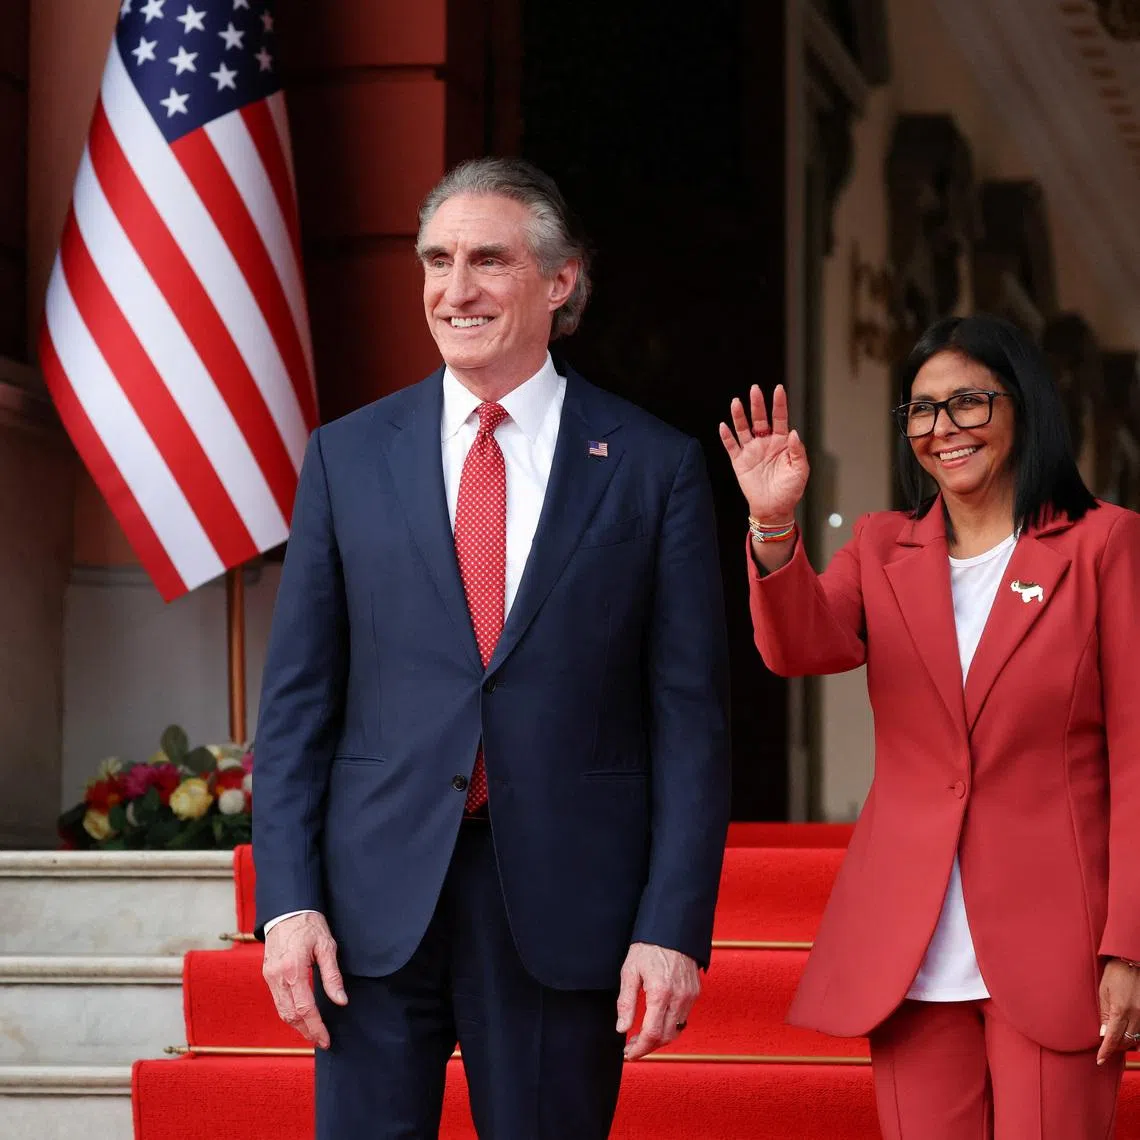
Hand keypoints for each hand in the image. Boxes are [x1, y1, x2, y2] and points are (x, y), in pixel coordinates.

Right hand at [262, 912, 346, 1049]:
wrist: (287, 908)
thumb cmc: (309, 924)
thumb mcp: (326, 946)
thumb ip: (332, 976)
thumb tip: (340, 1001)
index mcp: (293, 970)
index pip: (305, 1009)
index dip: (316, 1027)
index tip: (326, 1040)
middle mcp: (277, 977)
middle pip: (290, 1015)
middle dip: (306, 1031)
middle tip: (321, 1040)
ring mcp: (270, 976)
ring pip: (281, 1011)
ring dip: (297, 1025)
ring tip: (313, 1033)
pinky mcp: (267, 974)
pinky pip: (277, 1001)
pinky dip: (289, 1013)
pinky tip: (301, 1016)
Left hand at [615, 942, 700, 1060]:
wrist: (672, 929)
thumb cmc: (648, 947)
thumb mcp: (630, 971)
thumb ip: (626, 1003)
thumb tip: (622, 1029)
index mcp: (660, 993)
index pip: (652, 1034)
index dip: (639, 1049)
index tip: (628, 1054)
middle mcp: (678, 998)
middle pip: (665, 1037)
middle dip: (647, 1047)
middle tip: (631, 1048)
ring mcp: (689, 996)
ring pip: (675, 1031)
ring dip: (658, 1039)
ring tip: (641, 1037)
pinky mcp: (694, 992)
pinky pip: (683, 1018)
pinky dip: (669, 1026)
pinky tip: (656, 1022)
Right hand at [719, 384, 809, 521]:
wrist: (774, 508)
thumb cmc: (790, 490)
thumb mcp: (800, 470)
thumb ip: (797, 451)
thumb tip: (793, 433)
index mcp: (781, 442)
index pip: (780, 418)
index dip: (779, 404)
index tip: (778, 389)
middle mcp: (765, 442)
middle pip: (760, 419)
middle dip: (757, 404)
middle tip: (754, 390)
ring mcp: (751, 451)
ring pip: (743, 429)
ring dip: (739, 416)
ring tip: (736, 402)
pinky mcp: (739, 462)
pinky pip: (731, 447)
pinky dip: (727, 437)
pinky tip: (724, 426)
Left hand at [1098, 959, 1139, 1063]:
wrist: (1133, 960)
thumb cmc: (1116, 973)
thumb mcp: (1103, 991)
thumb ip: (1105, 1014)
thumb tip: (1104, 1034)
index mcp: (1121, 1010)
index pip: (1113, 1039)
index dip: (1106, 1052)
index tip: (1099, 1060)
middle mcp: (1137, 1015)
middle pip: (1127, 1042)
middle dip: (1116, 1047)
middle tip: (1105, 1048)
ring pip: (1137, 1039)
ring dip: (1126, 1042)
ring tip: (1115, 1041)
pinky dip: (1136, 1035)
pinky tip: (1128, 1032)